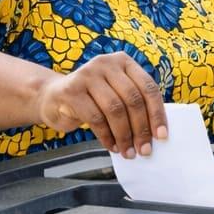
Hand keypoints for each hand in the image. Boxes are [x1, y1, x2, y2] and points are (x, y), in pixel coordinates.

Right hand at [34, 52, 167, 158]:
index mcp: (123, 61)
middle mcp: (106, 63)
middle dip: (141, 128)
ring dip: (124, 135)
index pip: (148, 87)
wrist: (52, 97)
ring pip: (115, 109)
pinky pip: (96, 118)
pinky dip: (107, 136)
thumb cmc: (92, 99)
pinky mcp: (71, 91)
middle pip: (133, 99)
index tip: (161, 135)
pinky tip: (111, 146)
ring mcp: (87, 74)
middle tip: (144, 149)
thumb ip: (133, 103)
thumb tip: (155, 132)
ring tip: (128, 151)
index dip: (157, 113)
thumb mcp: (115, 93)